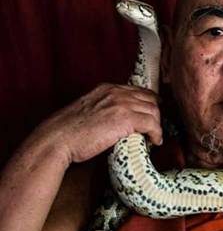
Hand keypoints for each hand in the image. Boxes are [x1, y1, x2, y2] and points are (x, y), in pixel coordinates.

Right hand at [26, 83, 161, 163]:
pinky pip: (152, 124)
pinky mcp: (125, 119)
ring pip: (154, 111)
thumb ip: (106, 108)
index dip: (149, 104)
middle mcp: (117, 92)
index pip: (139, 91)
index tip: (152, 116)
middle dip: (155, 115)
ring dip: (157, 126)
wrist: (57, 139)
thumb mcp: (89, 109)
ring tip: (153, 137)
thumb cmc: (69, 131)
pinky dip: (156, 134)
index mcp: (108, 88)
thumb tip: (120, 121)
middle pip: (150, 100)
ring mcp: (122, 104)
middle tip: (154, 129)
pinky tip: (154, 142)